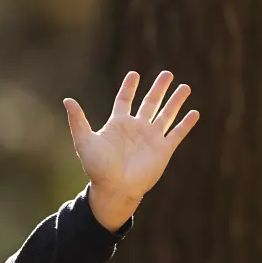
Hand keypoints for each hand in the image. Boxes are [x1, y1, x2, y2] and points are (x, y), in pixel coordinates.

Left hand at [64, 70, 199, 230]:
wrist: (114, 189)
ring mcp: (151, 138)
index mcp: (118, 125)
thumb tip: (67, 100)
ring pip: (166, 114)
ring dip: (175, 101)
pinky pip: (177, 133)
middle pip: (150, 103)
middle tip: (167, 73)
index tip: (134, 74)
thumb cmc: (97, 168)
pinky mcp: (163, 150)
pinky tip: (194, 113)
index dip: (129, 87)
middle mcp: (136, 129)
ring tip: (185, 87)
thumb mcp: (85, 141)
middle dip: (158, 88)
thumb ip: (77, 120)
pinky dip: (186, 123)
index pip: (125, 100)